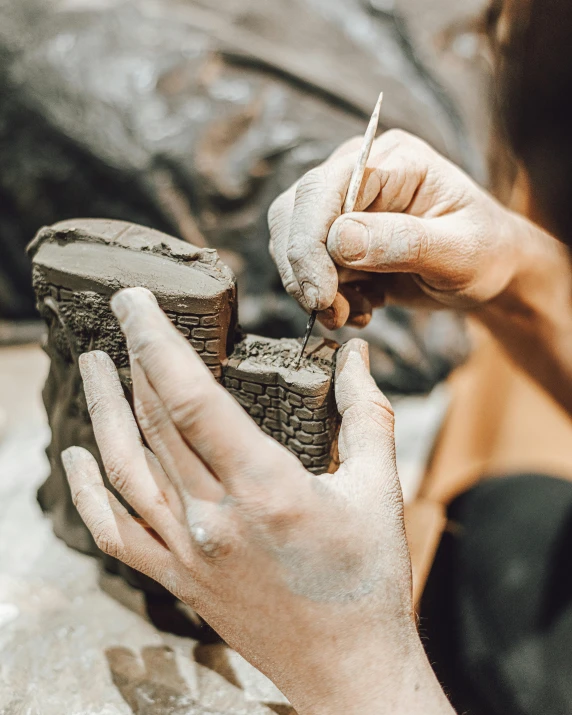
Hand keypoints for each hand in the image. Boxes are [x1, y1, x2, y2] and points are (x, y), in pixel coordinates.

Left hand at [62, 287, 452, 714]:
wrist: (349, 670)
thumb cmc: (368, 581)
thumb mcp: (381, 488)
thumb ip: (367, 415)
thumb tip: (358, 357)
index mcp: (265, 488)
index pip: (190, 397)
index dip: (156, 341)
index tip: (136, 301)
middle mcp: (214, 518)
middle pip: (152, 423)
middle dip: (131, 360)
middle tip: (122, 319)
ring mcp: (188, 552)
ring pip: (124, 469)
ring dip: (103, 412)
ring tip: (91, 368)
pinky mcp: (179, 578)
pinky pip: (116, 531)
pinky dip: (89, 491)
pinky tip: (75, 457)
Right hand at [269, 129, 521, 328]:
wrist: (488, 270)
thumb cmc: (485, 252)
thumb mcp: (459, 251)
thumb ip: (404, 242)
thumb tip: (339, 240)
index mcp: (393, 160)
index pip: (325, 188)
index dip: (310, 243)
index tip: (321, 296)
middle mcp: (359, 172)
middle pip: (294, 211)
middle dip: (305, 270)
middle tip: (331, 312)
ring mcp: (344, 204)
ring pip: (292, 242)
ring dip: (313, 288)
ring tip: (353, 313)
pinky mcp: (337, 236)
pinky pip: (306, 266)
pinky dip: (325, 297)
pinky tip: (360, 307)